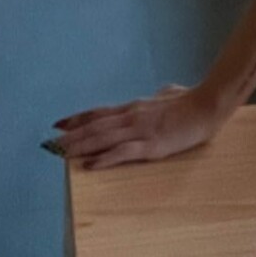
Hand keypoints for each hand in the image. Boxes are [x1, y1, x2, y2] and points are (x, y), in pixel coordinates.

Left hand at [51, 83, 220, 169]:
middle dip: (70, 136)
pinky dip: (104, 159)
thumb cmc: (190, 101)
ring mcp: (139, 130)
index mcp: (133, 107)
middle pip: (94, 126)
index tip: (58, 124)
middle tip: (49, 143)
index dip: (77, 118)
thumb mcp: (170, 95)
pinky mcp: (150, 145)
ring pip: (102, 138)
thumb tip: (163, 91)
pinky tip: (90, 165)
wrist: (206, 105)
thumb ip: (162, 96)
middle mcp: (130, 116)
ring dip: (79, 146)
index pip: (99, 113)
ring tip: (60, 153)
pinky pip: (122, 153)